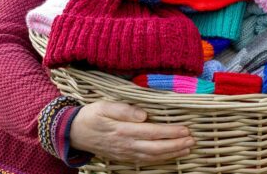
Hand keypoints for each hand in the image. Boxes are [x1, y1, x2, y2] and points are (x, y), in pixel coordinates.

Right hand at [69, 100, 194, 164]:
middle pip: (156, 148)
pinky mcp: (124, 157)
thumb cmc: (91, 115)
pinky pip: (145, 161)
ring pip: (153, 157)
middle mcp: (126, 144)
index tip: (185, 129)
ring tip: (187, 148)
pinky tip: (170, 156)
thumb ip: (124, 110)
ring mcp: (125, 153)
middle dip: (176, 145)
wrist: (74, 133)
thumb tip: (143, 114)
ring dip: (171, 153)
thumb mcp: (104, 106)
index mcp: (123, 130)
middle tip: (192, 140)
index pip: (152, 132)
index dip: (170, 132)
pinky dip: (160, 160)